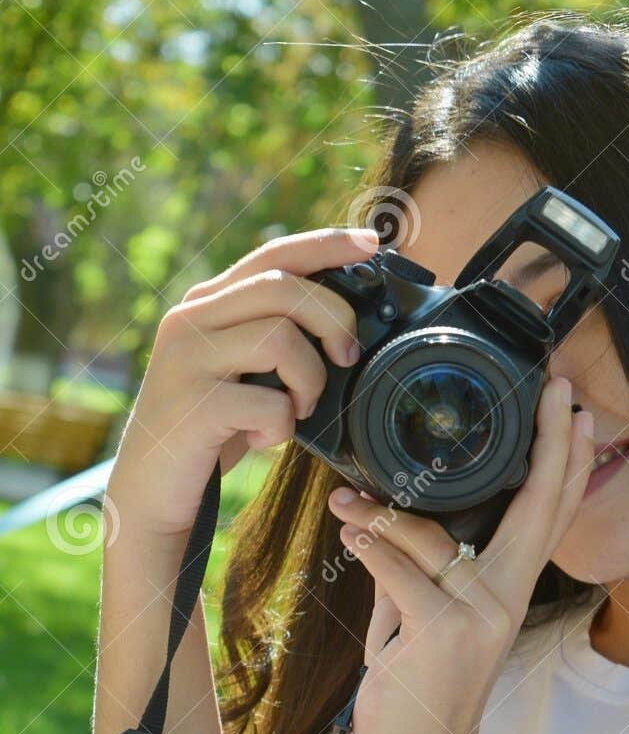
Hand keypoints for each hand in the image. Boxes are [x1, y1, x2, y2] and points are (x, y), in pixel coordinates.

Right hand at [107, 227, 378, 541]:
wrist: (150, 490)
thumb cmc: (210, 432)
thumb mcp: (241, 374)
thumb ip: (272, 341)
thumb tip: (347, 332)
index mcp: (208, 304)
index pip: (273, 255)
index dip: (327, 244)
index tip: (372, 242)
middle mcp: (191, 320)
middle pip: (282, 286)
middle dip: (334, 320)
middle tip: (346, 358)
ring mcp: (187, 360)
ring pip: (279, 337)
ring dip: (309, 380)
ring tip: (296, 409)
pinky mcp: (192, 405)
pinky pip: (268, 403)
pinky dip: (281, 426)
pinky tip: (260, 440)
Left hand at [328, 376, 593, 733]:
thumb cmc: (421, 691)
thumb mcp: (423, 620)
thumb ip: (418, 570)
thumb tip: (389, 520)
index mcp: (509, 590)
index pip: (547, 515)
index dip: (565, 461)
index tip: (572, 409)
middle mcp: (507, 598)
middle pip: (537, 507)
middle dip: (548, 443)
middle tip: (552, 388)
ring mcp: (479, 615)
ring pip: (433, 538)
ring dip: (382, 515)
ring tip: (345, 501)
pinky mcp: (441, 630)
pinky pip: (397, 570)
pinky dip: (368, 547)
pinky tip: (349, 532)